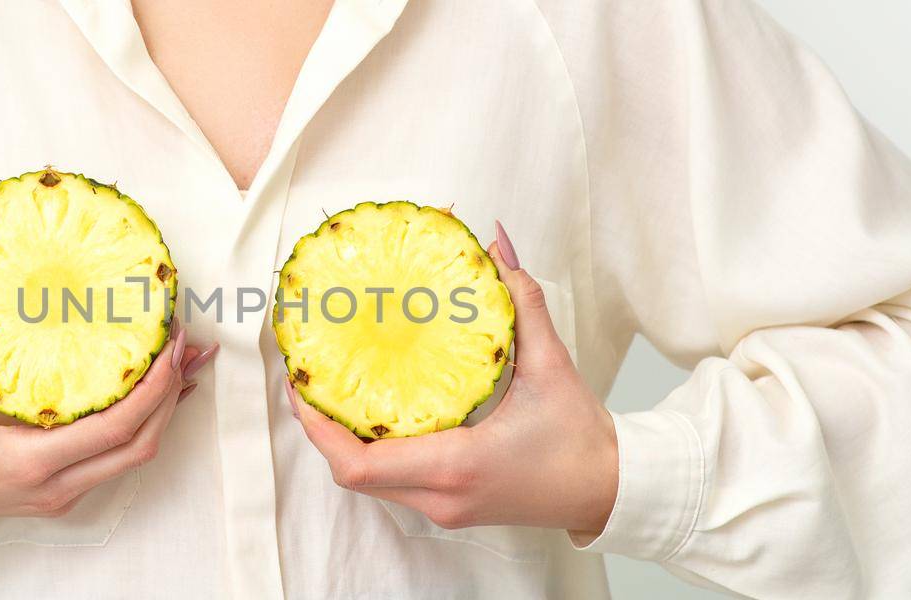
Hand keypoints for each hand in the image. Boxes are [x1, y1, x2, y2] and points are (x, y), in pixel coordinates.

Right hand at [0, 230, 216, 527]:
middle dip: (173, 392)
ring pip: (136, 456)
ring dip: (166, 409)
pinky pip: (117, 460)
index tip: (170, 338)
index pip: (117, 427)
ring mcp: (61, 494)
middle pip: (143, 444)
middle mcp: (55, 484)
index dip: (156, 385)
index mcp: (28, 459)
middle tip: (187, 340)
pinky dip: (143, 424)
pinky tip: (159, 391)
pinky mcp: (61, 493)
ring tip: (187, 360)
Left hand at [291, 221, 617, 537]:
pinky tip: (367, 408)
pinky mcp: (446, 506)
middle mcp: (439, 496)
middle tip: (305, 374)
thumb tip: (497, 243)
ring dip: (340, 438)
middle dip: (318, 426)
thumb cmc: (582, 439)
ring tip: (327, 386)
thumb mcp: (552, 364)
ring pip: (366, 481)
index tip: (301, 381)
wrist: (609, 491)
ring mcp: (440, 507)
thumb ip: (522, 301)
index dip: (317, 425)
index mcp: (457, 465)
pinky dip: (368, 448)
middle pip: (349, 473)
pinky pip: (389, 482)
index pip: (359, 463)